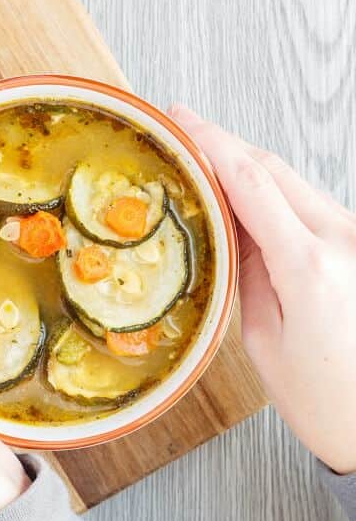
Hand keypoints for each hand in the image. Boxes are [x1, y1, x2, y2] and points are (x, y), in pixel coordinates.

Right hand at [171, 105, 355, 474]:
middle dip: (226, 145)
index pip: (251, 182)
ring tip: (204, 162)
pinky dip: (272, 192)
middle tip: (184, 130)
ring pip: (293, 183)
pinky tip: (245, 197)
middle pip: (275, 169)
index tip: (180, 119)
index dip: (212, 143)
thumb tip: (229, 229)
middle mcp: (341, 240)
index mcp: (309, 265)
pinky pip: (308, 206)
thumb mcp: (265, 340)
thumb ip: (246, 274)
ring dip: (248, 167)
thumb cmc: (327, 401)